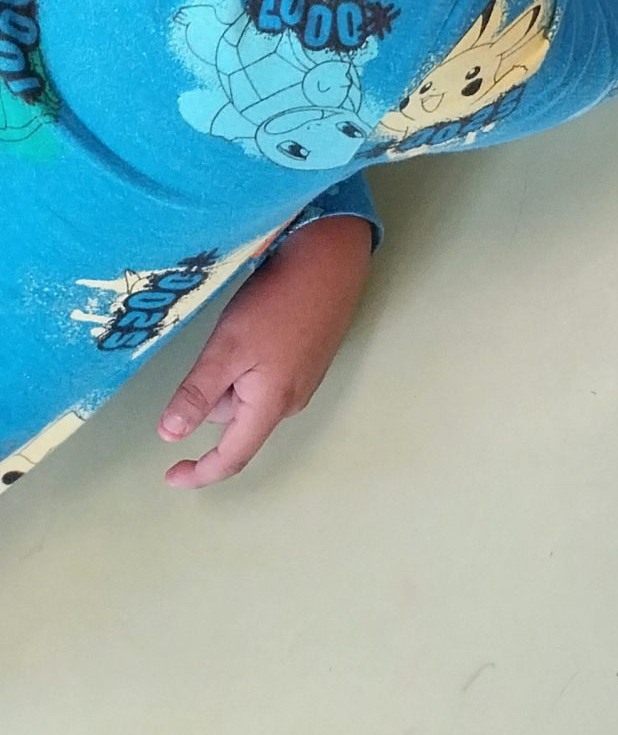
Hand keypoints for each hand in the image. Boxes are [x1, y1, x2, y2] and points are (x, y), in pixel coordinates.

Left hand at [157, 213, 372, 487]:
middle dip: (216, 395)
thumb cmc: (276, 303)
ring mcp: (306, 378)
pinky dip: (251, 363)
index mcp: (271, 405)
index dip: (200, 473)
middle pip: (238, 419)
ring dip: (234, 376)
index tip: (170, 476)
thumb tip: (169, 436)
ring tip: (237, 330)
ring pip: (252, 395)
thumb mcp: (227, 348)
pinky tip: (257, 325)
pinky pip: (268, 377)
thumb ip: (198, 394)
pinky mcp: (312, 358)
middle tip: (216, 348)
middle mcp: (292, 401)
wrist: (330, 259)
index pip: (233, 457)